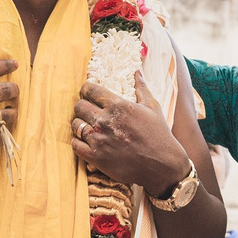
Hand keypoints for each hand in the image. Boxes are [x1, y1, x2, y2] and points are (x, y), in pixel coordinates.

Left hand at [71, 74, 189, 195]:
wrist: (162, 166)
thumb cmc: (159, 135)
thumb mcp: (153, 108)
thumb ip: (141, 88)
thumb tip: (137, 72)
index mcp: (118, 105)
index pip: (89, 90)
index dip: (86, 90)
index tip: (88, 93)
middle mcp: (105, 121)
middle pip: (79, 106)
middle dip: (83, 106)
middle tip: (88, 111)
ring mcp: (99, 139)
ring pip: (75, 124)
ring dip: (79, 124)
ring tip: (88, 126)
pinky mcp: (95, 157)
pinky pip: (75, 144)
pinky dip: (78, 142)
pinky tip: (86, 142)